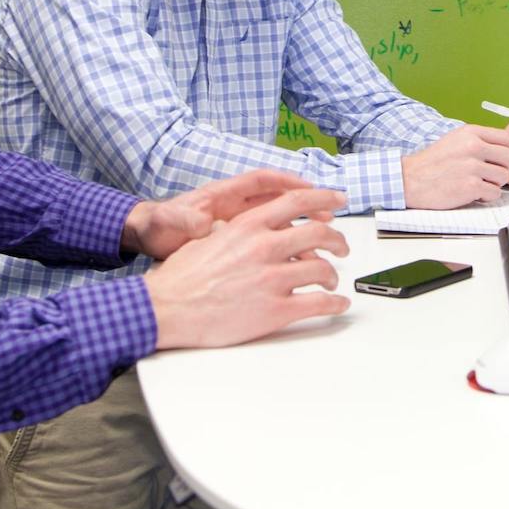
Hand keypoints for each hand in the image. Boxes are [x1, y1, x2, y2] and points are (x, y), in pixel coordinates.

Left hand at [122, 169, 315, 259]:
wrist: (146, 238)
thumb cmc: (158, 225)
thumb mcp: (169, 222)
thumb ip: (185, 221)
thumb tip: (200, 224)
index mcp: (222, 195)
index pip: (261, 181)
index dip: (287, 181)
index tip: (310, 187)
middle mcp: (234, 206)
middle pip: (278, 199)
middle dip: (306, 202)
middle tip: (331, 209)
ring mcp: (237, 224)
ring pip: (278, 221)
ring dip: (301, 225)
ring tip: (326, 234)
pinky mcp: (236, 242)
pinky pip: (268, 241)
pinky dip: (286, 246)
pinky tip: (301, 259)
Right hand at [147, 187, 350, 349]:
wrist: (167, 308)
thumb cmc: (181, 277)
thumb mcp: (209, 237)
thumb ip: (240, 230)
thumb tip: (258, 228)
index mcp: (248, 226)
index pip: (296, 201)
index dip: (323, 197)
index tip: (338, 200)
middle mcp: (264, 247)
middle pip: (319, 233)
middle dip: (338, 240)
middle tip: (342, 247)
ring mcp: (272, 279)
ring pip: (323, 269)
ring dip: (333, 275)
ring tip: (332, 281)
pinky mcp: (275, 311)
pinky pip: (318, 304)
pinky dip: (334, 304)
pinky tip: (337, 305)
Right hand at [402, 124, 508, 208]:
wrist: (409, 179)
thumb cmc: (432, 163)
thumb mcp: (455, 140)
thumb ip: (479, 141)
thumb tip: (505, 149)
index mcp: (470, 133)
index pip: (507, 139)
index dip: (508, 153)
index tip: (500, 162)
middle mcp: (473, 147)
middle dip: (503, 169)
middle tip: (490, 176)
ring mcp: (472, 167)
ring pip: (503, 177)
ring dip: (494, 184)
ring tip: (478, 184)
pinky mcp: (470, 186)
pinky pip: (494, 193)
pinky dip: (486, 197)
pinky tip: (473, 194)